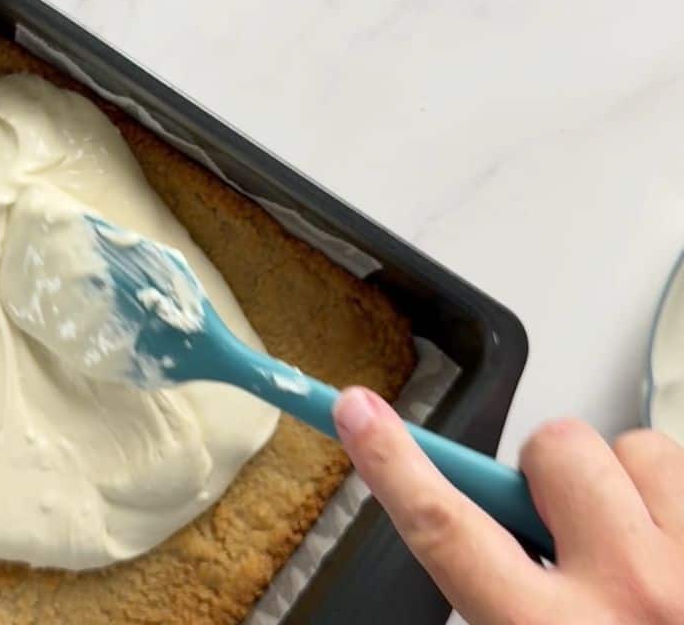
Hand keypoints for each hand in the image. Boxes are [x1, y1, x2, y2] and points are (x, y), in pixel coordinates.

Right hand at [333, 386, 683, 624]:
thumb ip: (500, 596)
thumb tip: (478, 515)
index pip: (444, 528)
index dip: (391, 461)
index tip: (358, 411)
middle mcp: (633, 598)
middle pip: (554, 450)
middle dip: (549, 473)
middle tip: (570, 530)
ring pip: (638, 448)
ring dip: (630, 486)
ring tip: (644, 549)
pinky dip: (680, 503)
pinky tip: (679, 556)